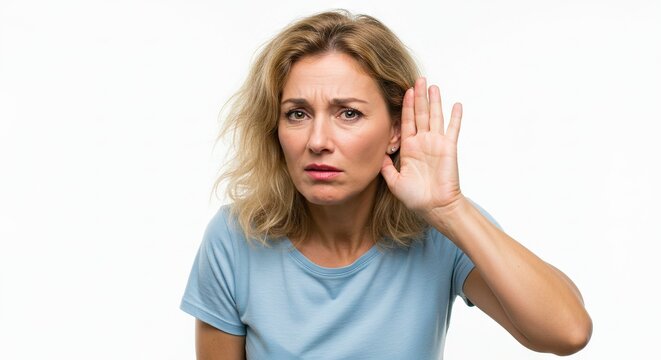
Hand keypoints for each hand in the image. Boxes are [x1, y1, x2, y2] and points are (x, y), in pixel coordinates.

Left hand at [381, 77, 464, 218]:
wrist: (434, 207)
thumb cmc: (416, 198)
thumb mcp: (394, 182)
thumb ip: (386, 167)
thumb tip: (380, 154)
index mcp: (410, 148)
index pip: (406, 122)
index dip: (405, 107)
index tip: (403, 91)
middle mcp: (423, 143)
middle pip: (420, 114)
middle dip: (418, 97)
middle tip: (417, 79)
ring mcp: (437, 144)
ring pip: (435, 117)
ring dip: (434, 101)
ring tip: (432, 86)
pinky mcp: (449, 148)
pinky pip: (453, 129)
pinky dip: (455, 117)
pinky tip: (456, 104)